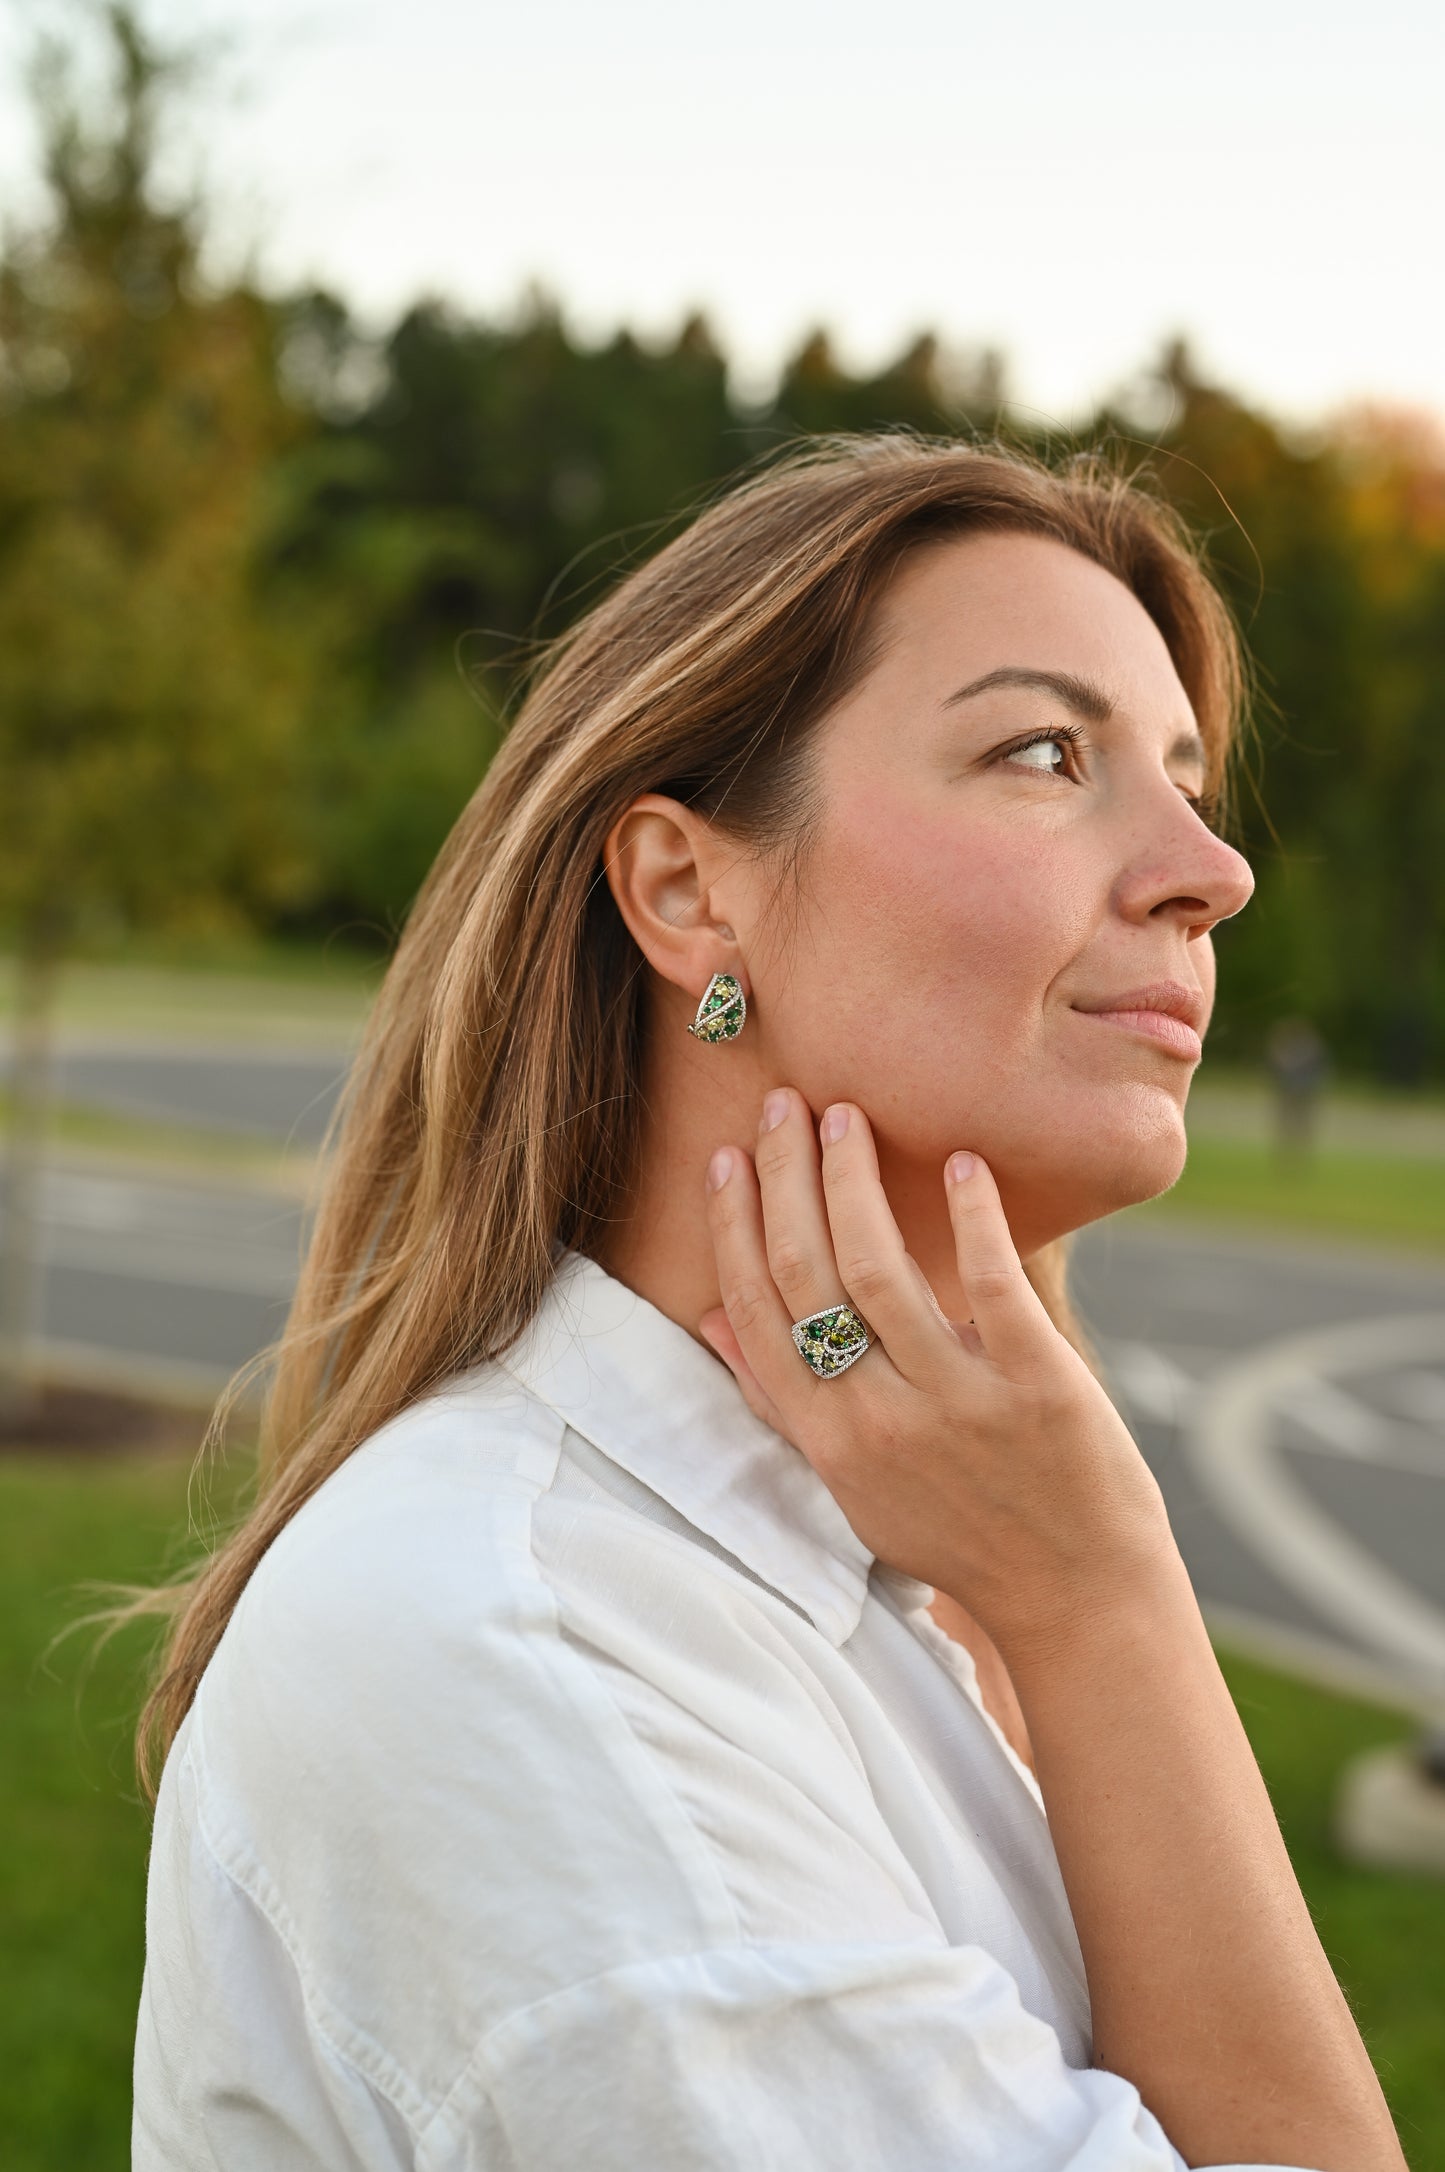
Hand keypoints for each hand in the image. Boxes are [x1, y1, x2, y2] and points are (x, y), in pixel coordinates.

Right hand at [697, 1090, 1173, 1663]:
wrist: (1076, 1597)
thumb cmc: (960, 1534)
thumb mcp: (854, 1486)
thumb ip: (784, 1403)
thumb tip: (710, 1320)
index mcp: (830, 1443)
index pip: (759, 1316)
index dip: (735, 1229)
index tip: (729, 1159)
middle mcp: (881, 1421)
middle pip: (807, 1277)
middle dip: (784, 1180)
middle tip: (784, 1105)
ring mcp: (959, 1403)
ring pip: (880, 1271)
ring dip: (854, 1182)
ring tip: (846, 1118)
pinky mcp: (1038, 1387)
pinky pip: (994, 1284)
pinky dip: (973, 1218)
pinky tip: (962, 1164)